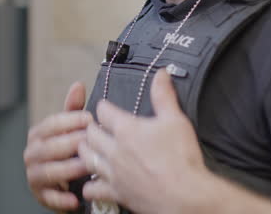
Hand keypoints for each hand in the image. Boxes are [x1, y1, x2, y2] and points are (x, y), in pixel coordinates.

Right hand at [24, 81, 92, 211]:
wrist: (66, 183)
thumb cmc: (69, 151)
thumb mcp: (71, 129)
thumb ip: (73, 110)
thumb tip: (77, 85)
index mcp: (38, 134)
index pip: (51, 124)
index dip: (70, 120)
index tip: (89, 119)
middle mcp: (32, 153)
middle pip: (49, 147)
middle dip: (71, 143)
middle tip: (92, 142)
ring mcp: (34, 175)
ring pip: (49, 170)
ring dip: (69, 168)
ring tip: (88, 165)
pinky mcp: (40, 195)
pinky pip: (49, 197)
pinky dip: (61, 199)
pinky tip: (75, 198)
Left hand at [77, 69, 210, 213]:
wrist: (185, 195)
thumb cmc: (181, 158)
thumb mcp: (175, 120)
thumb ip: (164, 95)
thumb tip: (161, 74)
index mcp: (126, 129)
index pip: (103, 111)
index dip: (103, 107)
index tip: (105, 107)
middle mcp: (114, 150)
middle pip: (90, 134)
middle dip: (90, 128)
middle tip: (94, 127)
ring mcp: (113, 173)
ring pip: (86, 158)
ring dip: (86, 152)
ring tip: (89, 148)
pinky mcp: (116, 193)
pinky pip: (92, 188)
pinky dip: (90, 185)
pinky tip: (93, 182)